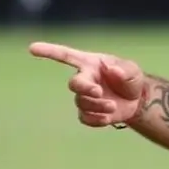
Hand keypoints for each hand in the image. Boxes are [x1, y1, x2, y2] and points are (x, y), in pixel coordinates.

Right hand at [29, 42, 147, 127]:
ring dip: (98, 106)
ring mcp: (84, 96)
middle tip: (99, 92)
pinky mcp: (87, 112)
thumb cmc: (131, 79)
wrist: (136, 100)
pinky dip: (96, 119)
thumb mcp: (133, 72)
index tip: (32, 48)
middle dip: (85, 88)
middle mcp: (84, 78)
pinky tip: (107, 117)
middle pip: (74, 84)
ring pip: (82, 103)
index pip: (67, 55)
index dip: (49, 51)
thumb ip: (125, 70)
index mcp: (91, 63)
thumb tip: (111, 70)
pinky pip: (85, 118)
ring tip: (113, 106)